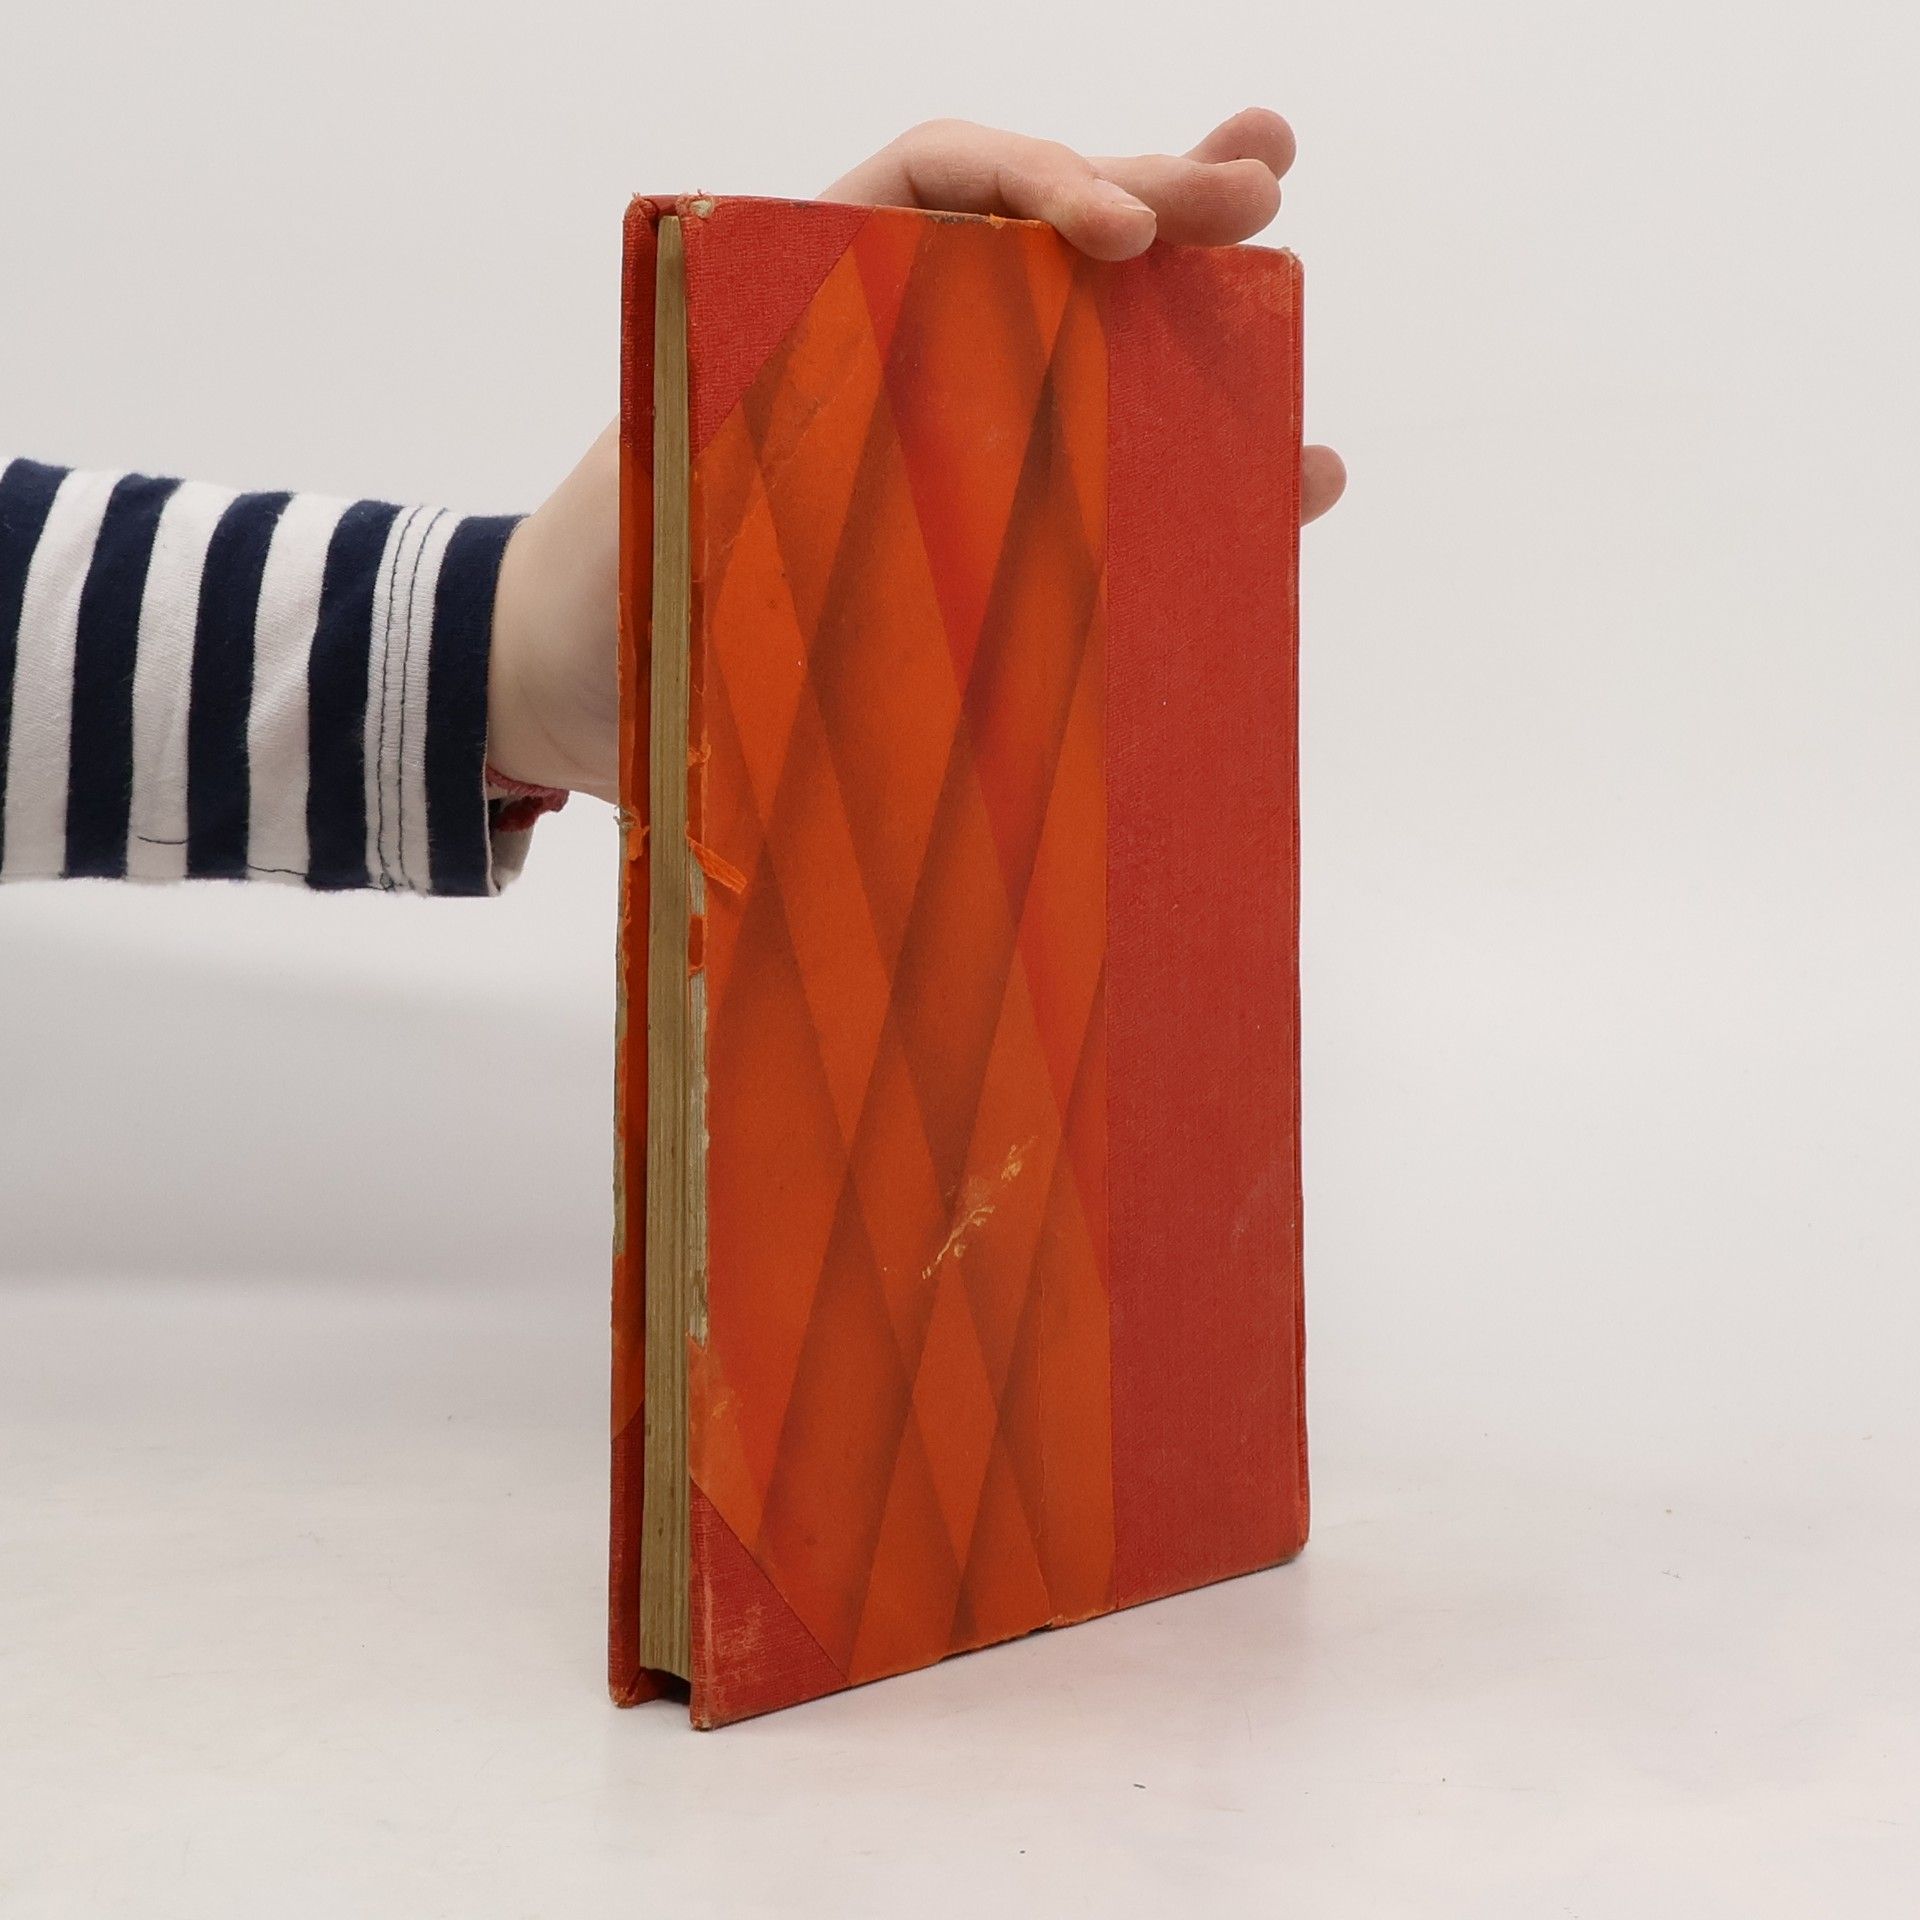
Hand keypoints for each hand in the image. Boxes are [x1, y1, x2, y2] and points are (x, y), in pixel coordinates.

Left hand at [487, 111, 1346, 801]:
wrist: (561, 684)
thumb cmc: (596, 593)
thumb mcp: (658, 517)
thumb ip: (735, 483)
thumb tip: (837, 510)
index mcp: (801, 304)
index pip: (932, 188)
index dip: (1034, 185)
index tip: (1117, 236)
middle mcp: (880, 351)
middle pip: (1030, 244)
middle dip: (1150, 196)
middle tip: (1263, 176)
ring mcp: (931, 438)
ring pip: (1075, 350)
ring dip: (1183, 315)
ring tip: (1281, 276)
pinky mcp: (962, 531)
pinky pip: (1082, 481)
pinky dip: (1172, 466)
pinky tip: (1269, 474)